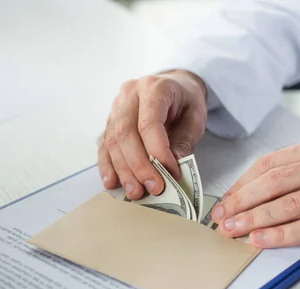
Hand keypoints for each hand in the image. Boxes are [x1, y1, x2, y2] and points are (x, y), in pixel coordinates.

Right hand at [97, 70, 207, 199]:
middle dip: (138, 165)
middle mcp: (129, 94)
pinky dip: (107, 166)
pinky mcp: (109, 120)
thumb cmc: (185, 101)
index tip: (169, 174)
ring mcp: (115, 107)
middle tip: (152, 187)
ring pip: (112, 141)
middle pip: (125, 133)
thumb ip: (183, 141)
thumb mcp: (195, 118)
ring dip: (123, 170)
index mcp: (153, 87)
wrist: (174, 85)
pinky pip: (104, 145)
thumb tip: (170, 168)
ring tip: (134, 191)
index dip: (157, 152)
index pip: (149, 123)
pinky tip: (112, 182)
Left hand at [212, 137, 299, 247]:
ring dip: (255, 219)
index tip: (224, 201)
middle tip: (222, 218)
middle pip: (274, 182)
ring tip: (234, 230)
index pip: (269, 163)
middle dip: (242, 202)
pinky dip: (282, 234)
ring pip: (289, 203)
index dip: (241, 184)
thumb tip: (247, 195)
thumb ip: (295, 172)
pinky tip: (262, 240)